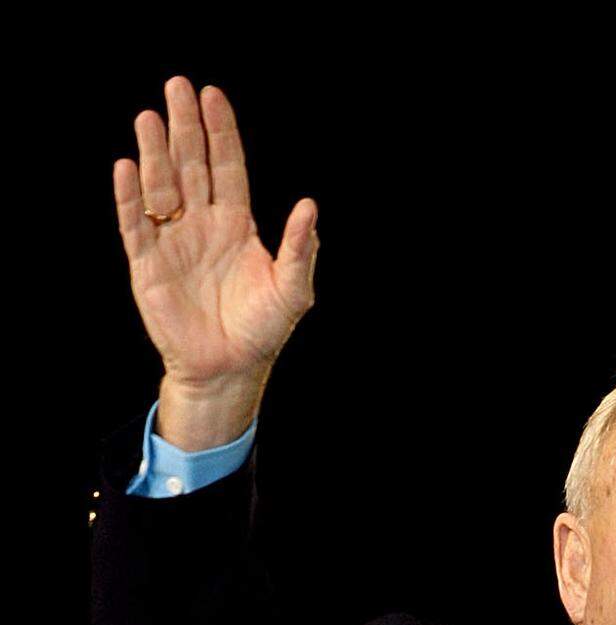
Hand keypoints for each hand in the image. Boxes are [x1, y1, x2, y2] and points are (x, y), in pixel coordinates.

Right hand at [113, 76, 317, 391]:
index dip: (220, 132)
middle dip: (184, 127)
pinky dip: (129, 198)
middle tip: (176, 86)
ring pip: (161, 187)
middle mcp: (202, 223)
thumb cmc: (262, 330)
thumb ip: (301, 250)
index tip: (212, 96)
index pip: (226, 166)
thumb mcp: (292, 291)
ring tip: (149, 118)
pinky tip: (127, 168)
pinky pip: (135, 225)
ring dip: (155, 153)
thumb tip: (310, 206)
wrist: (229, 370)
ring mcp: (173, 241)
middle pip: (190, 165)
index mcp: (236, 222)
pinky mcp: (148, 265)